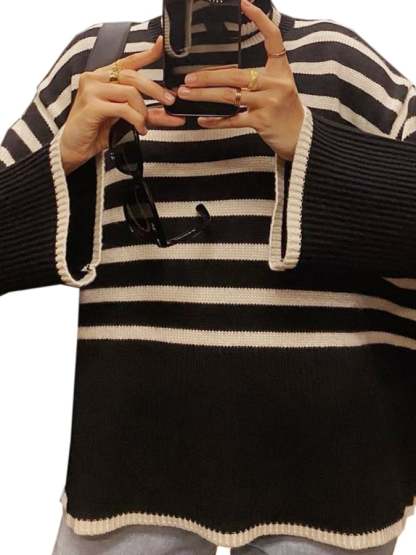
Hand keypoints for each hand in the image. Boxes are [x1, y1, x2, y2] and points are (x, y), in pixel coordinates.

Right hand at [60, 35, 185, 174]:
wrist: (74, 148)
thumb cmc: (96, 131)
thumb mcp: (124, 119)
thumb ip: (145, 113)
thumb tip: (170, 114)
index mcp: (103, 78)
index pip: (127, 61)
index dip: (146, 54)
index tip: (160, 45)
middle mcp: (96, 79)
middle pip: (133, 76)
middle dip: (155, 89)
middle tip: (170, 101)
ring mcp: (91, 90)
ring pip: (130, 92)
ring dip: (143, 110)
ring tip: (144, 124)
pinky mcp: (91, 105)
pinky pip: (123, 108)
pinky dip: (136, 119)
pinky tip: (140, 129)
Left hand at [176, 0, 304, 160]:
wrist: (301, 136)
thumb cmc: (286, 110)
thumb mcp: (279, 86)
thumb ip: (258, 77)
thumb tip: (225, 73)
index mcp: (280, 70)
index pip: (273, 38)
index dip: (260, 20)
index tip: (244, 5)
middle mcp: (276, 83)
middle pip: (236, 75)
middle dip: (208, 76)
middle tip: (189, 78)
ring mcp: (269, 103)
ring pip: (231, 96)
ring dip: (205, 95)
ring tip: (187, 93)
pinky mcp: (262, 121)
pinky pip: (234, 120)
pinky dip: (216, 120)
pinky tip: (202, 119)